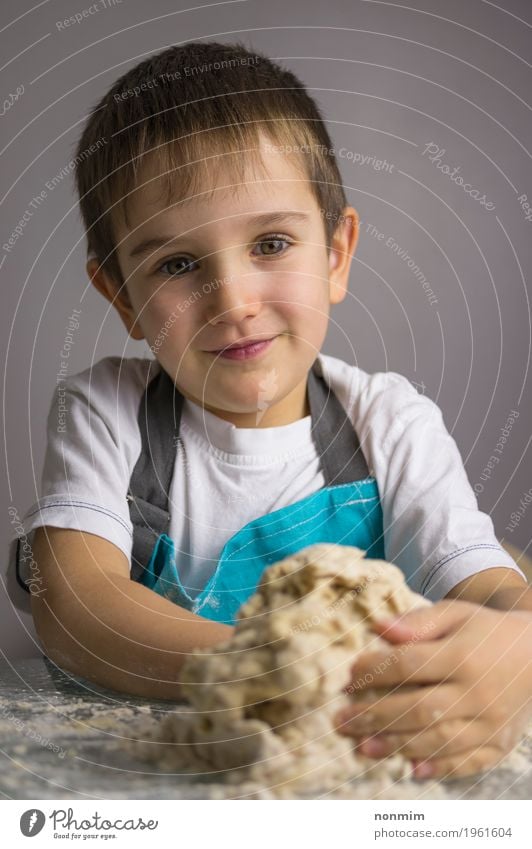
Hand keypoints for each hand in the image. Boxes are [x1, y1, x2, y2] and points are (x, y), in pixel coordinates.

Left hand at [333, 599, 531, 778]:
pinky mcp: (500, 744)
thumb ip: (418, 621)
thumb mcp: (456, 614)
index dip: (374, 671)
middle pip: (418, 709)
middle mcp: (477, 692)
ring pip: (437, 740)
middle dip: (374, 716)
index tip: (348, 676)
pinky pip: (467, 763)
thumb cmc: (487, 631)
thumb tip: (377, 627)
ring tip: (362, 747)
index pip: (408, 665)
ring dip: (396, 746)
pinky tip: (411, 769)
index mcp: (463, 655)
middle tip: (341, 720)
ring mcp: (490, 723)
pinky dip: (439, 768)